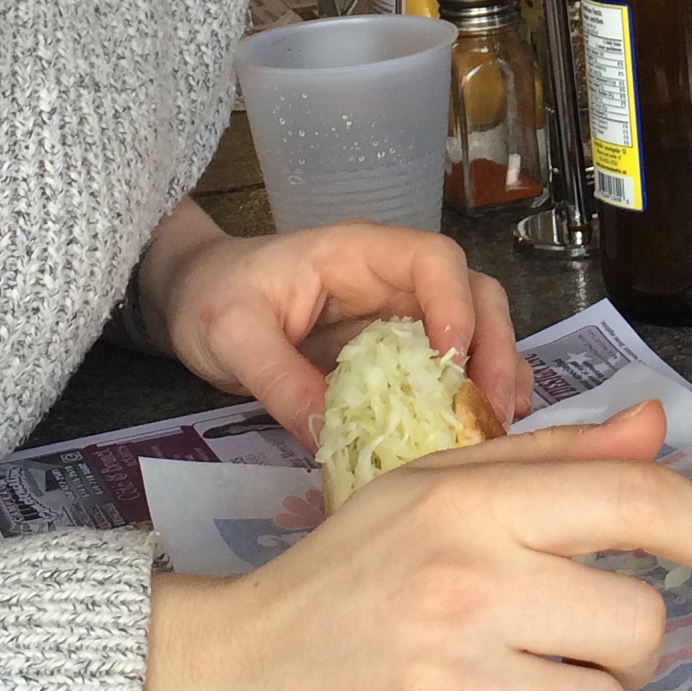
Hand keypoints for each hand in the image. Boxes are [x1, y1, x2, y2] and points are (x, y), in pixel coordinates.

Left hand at [133, 201, 528, 438]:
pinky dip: (471, 391)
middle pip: (472, 293)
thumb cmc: (211, 298)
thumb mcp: (232, 337)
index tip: (453, 365)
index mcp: (357, 253)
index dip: (456, 305)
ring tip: (499, 426)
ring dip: (494, 373)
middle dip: (493, 349)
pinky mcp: (394, 349)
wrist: (192, 298)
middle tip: (493, 412)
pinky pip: (447, 363)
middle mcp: (390, 278)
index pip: (431, 259)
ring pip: (473, 327)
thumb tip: (330, 437)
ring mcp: (398, 313)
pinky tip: (479, 429)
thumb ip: (278, 380)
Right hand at [138, 403, 691, 690]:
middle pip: (639, 631)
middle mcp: (464, 592)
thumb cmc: (342, 579)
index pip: (632, 504)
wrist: (219, 678)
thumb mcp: (435, 493)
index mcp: (469, 509)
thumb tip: (659, 427)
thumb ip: (553, 463)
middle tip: (546, 642)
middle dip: (613, 645)